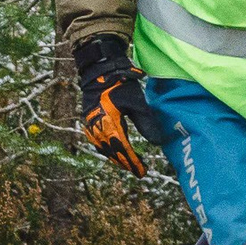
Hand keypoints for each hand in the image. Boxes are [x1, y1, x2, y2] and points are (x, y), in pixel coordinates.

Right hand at [76, 36, 157, 177]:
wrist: (98, 72)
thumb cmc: (120, 85)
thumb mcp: (137, 103)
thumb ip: (146, 124)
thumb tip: (157, 143)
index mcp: (110, 124)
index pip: (123, 149)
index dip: (133, 162)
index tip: (143, 171)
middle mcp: (98, 128)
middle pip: (113, 152)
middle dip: (126, 163)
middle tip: (139, 171)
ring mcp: (91, 126)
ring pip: (104, 149)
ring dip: (117, 158)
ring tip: (128, 164)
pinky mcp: (88, 123)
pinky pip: (97, 143)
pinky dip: (107, 150)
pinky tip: (114, 152)